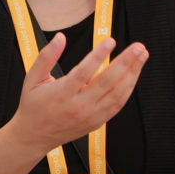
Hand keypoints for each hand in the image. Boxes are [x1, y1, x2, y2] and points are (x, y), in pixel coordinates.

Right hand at [9, 33, 147, 156]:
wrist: (34, 136)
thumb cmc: (33, 103)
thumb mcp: (32, 78)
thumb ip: (46, 56)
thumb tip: (60, 37)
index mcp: (61, 94)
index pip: (84, 72)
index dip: (98, 56)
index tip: (110, 41)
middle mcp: (78, 106)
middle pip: (107, 82)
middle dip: (126, 62)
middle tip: (138, 47)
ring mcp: (90, 116)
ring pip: (117, 94)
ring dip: (132, 74)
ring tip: (142, 56)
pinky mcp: (97, 122)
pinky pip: (117, 105)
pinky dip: (128, 89)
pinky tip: (134, 74)